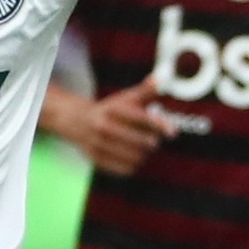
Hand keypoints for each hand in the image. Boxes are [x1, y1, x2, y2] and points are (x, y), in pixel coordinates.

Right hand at [40, 75, 171, 175]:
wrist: (77, 122)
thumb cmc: (108, 110)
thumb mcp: (123, 98)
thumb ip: (144, 91)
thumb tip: (160, 79)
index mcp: (112, 108)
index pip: (141, 118)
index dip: (159, 125)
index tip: (172, 133)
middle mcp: (103, 125)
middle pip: (140, 140)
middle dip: (151, 142)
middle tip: (153, 141)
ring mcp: (98, 143)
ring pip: (134, 156)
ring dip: (143, 155)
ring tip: (142, 150)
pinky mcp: (95, 158)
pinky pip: (124, 168)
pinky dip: (133, 165)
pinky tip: (132, 158)